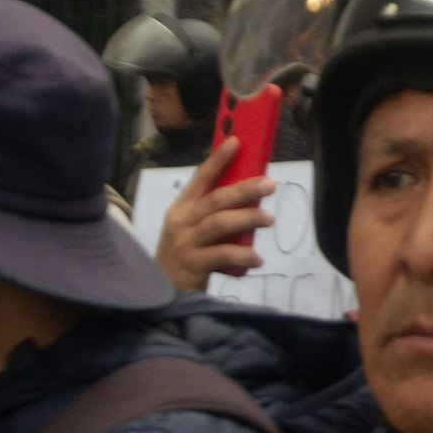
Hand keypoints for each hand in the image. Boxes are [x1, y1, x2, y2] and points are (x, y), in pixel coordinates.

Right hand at [157, 138, 275, 292]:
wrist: (163, 291)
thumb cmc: (186, 254)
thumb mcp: (193, 229)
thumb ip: (214, 213)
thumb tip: (251, 197)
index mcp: (182, 207)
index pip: (200, 177)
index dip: (218, 159)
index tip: (236, 141)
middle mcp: (180, 221)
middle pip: (216, 199)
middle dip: (244, 189)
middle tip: (270, 184)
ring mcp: (185, 243)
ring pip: (219, 224)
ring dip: (247, 219)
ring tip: (269, 219)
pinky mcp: (192, 265)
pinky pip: (222, 256)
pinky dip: (243, 256)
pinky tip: (258, 259)